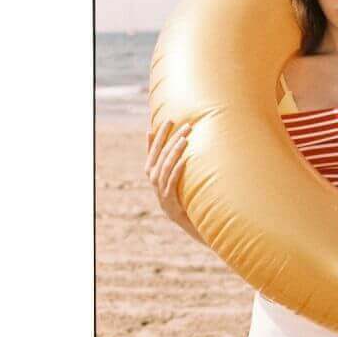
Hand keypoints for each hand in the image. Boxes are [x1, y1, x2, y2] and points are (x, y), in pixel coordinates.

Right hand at [145, 119, 197, 238]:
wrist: (179, 217)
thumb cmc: (173, 189)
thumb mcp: (164, 171)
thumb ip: (158, 153)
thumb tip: (149, 131)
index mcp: (150, 169)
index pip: (154, 147)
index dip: (161, 133)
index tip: (170, 119)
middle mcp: (153, 178)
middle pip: (162, 154)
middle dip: (174, 138)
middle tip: (187, 126)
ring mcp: (160, 188)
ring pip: (166, 166)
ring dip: (175, 151)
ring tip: (185, 139)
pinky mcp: (169, 198)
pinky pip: (172, 181)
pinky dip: (178, 169)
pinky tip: (185, 159)